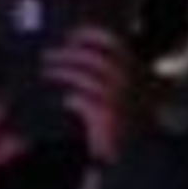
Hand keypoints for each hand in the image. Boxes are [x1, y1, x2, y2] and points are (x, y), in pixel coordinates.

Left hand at [43, 26, 154, 167]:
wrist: (141, 154)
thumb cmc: (130, 121)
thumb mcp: (130, 91)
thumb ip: (114, 73)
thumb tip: (82, 53)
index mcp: (134, 70)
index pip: (112, 42)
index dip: (88, 34)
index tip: (69, 35)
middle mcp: (127, 81)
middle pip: (90, 57)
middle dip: (65, 53)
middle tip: (47, 55)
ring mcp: (117, 98)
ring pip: (82, 77)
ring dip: (61, 72)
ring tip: (46, 73)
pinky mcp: (106, 117)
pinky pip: (81, 100)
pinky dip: (69, 97)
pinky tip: (63, 99)